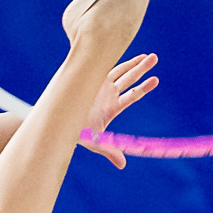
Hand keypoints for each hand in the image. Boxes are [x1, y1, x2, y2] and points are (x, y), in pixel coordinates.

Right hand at [77, 53, 160, 169]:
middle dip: (141, 69)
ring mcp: (99, 85)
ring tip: (146, 54)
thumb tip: (122, 165)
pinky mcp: (88, 78)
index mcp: (112, 107)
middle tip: (154, 58)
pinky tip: (118, 47)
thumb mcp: (94, 142)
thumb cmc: (75, 133)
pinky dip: (110, 56)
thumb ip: (109, 150)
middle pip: (129, 79)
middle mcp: (108, 94)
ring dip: (132, 62)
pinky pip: (101, 64)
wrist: (57, 122)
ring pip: (119, 70)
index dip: (144, 87)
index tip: (155, 80)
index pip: (132, 95)